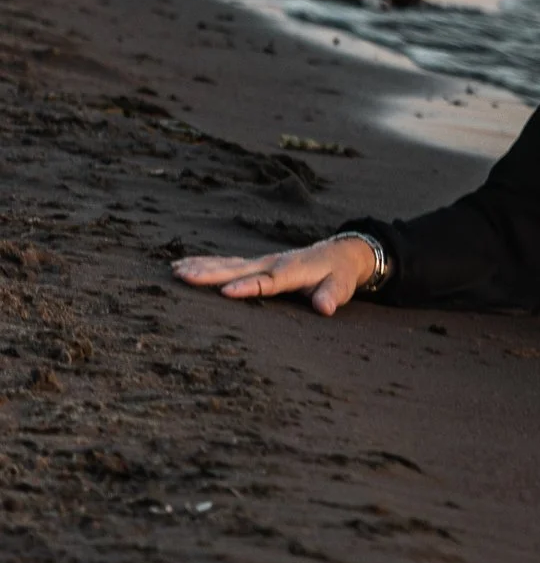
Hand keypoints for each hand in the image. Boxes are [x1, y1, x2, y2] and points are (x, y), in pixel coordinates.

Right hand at [172, 235, 377, 316]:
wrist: (339, 254)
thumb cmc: (339, 275)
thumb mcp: (341, 287)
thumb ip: (332, 296)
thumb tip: (326, 308)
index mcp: (291, 272)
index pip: (266, 281)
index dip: (247, 287)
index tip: (225, 292)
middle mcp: (271, 263)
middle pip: (237, 269)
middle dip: (210, 273)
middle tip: (183, 276)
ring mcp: (261, 261)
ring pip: (227, 264)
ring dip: (200, 267)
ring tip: (175, 270)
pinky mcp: (255, 263)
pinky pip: (227, 263)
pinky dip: (205, 263)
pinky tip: (183, 264)